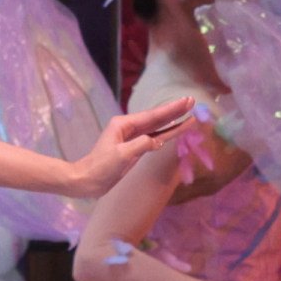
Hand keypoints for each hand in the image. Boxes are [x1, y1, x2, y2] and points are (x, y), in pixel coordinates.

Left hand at [64, 98, 193, 193]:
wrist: (88, 180)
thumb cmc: (102, 166)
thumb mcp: (122, 155)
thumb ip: (140, 145)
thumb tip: (157, 141)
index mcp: (123, 124)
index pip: (153, 116)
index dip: (171, 109)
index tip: (186, 100)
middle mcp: (128, 127)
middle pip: (157, 118)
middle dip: (175, 110)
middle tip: (192, 101)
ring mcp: (132, 137)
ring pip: (157, 128)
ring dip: (173, 122)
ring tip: (189, 115)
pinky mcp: (135, 148)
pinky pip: (154, 138)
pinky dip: (166, 134)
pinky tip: (176, 130)